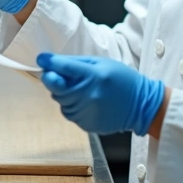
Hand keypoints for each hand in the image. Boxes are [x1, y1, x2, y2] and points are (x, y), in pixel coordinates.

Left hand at [37, 53, 164, 135]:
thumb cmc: (122, 80)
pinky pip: (69, 113)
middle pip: (56, 86)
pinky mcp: (86, 124)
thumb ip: (77, 62)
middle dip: (54, 79)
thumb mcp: (103, 63)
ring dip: (63, 93)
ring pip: (60, 101)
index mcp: (93, 75)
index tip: (42, 58)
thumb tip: (54, 62)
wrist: (141, 105)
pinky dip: (71, 106)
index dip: (49, 62)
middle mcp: (87, 95)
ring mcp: (86, 112)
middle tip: (61, 75)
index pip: (63, 67)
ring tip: (80, 89)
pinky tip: (85, 101)